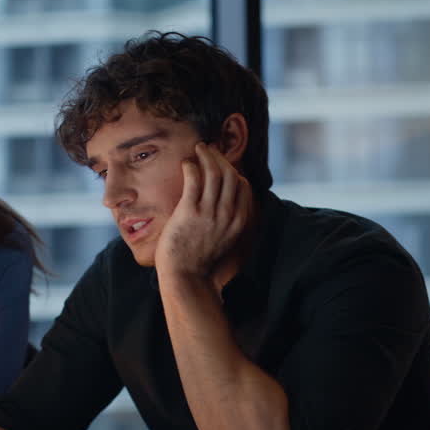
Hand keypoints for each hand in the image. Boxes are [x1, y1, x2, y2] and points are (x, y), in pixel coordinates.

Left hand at [155, 143, 252, 279]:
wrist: (187, 280)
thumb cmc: (202, 265)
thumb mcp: (226, 244)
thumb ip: (230, 225)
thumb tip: (228, 212)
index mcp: (238, 221)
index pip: (243, 186)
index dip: (232, 170)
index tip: (221, 163)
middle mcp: (228, 214)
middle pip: (230, 174)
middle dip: (220, 158)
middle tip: (209, 149)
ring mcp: (210, 212)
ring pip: (214, 172)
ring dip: (206, 156)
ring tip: (198, 149)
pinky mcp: (190, 212)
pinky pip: (194, 179)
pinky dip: (192, 166)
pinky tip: (186, 163)